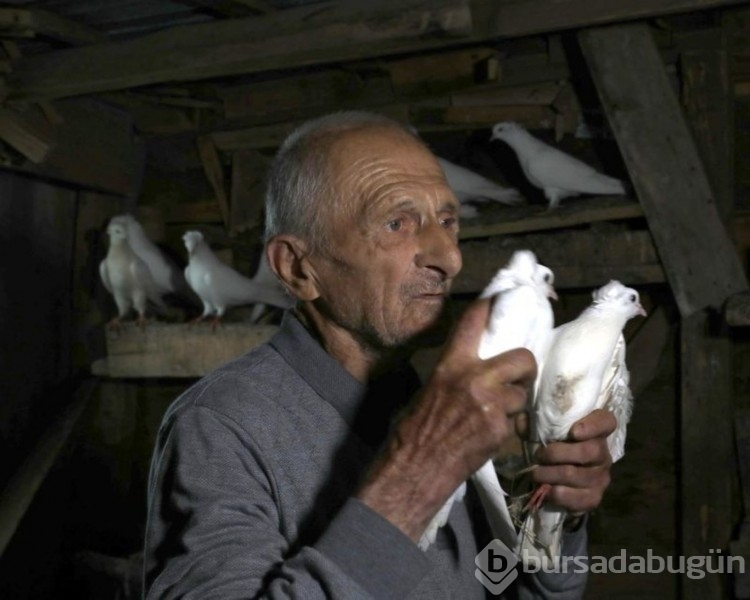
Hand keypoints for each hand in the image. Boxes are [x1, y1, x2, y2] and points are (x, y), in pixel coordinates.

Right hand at [357, 298, 536, 540]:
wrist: (415, 469)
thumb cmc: (412, 431)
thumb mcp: (429, 391)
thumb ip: (454, 375)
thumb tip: (473, 366)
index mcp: (451, 365)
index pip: (474, 322)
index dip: (492, 306)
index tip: (502, 298)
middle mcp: (474, 379)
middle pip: (522, 357)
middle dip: (525, 367)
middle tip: (517, 376)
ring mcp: (491, 406)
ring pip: (521, 394)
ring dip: (513, 403)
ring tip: (496, 414)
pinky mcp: (500, 431)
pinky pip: (514, 422)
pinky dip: (506, 428)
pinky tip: (488, 436)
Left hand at [529, 409, 614, 513]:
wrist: (557, 480)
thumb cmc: (551, 447)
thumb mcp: (542, 431)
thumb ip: (533, 423)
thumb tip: (522, 422)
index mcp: (595, 431)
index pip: (606, 421)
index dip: (593, 425)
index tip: (573, 431)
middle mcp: (603, 453)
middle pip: (590, 450)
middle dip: (557, 453)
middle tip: (538, 456)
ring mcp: (601, 477)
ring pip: (578, 475)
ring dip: (551, 474)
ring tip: (536, 474)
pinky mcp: (594, 497)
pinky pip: (578, 498)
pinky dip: (558, 494)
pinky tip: (547, 490)